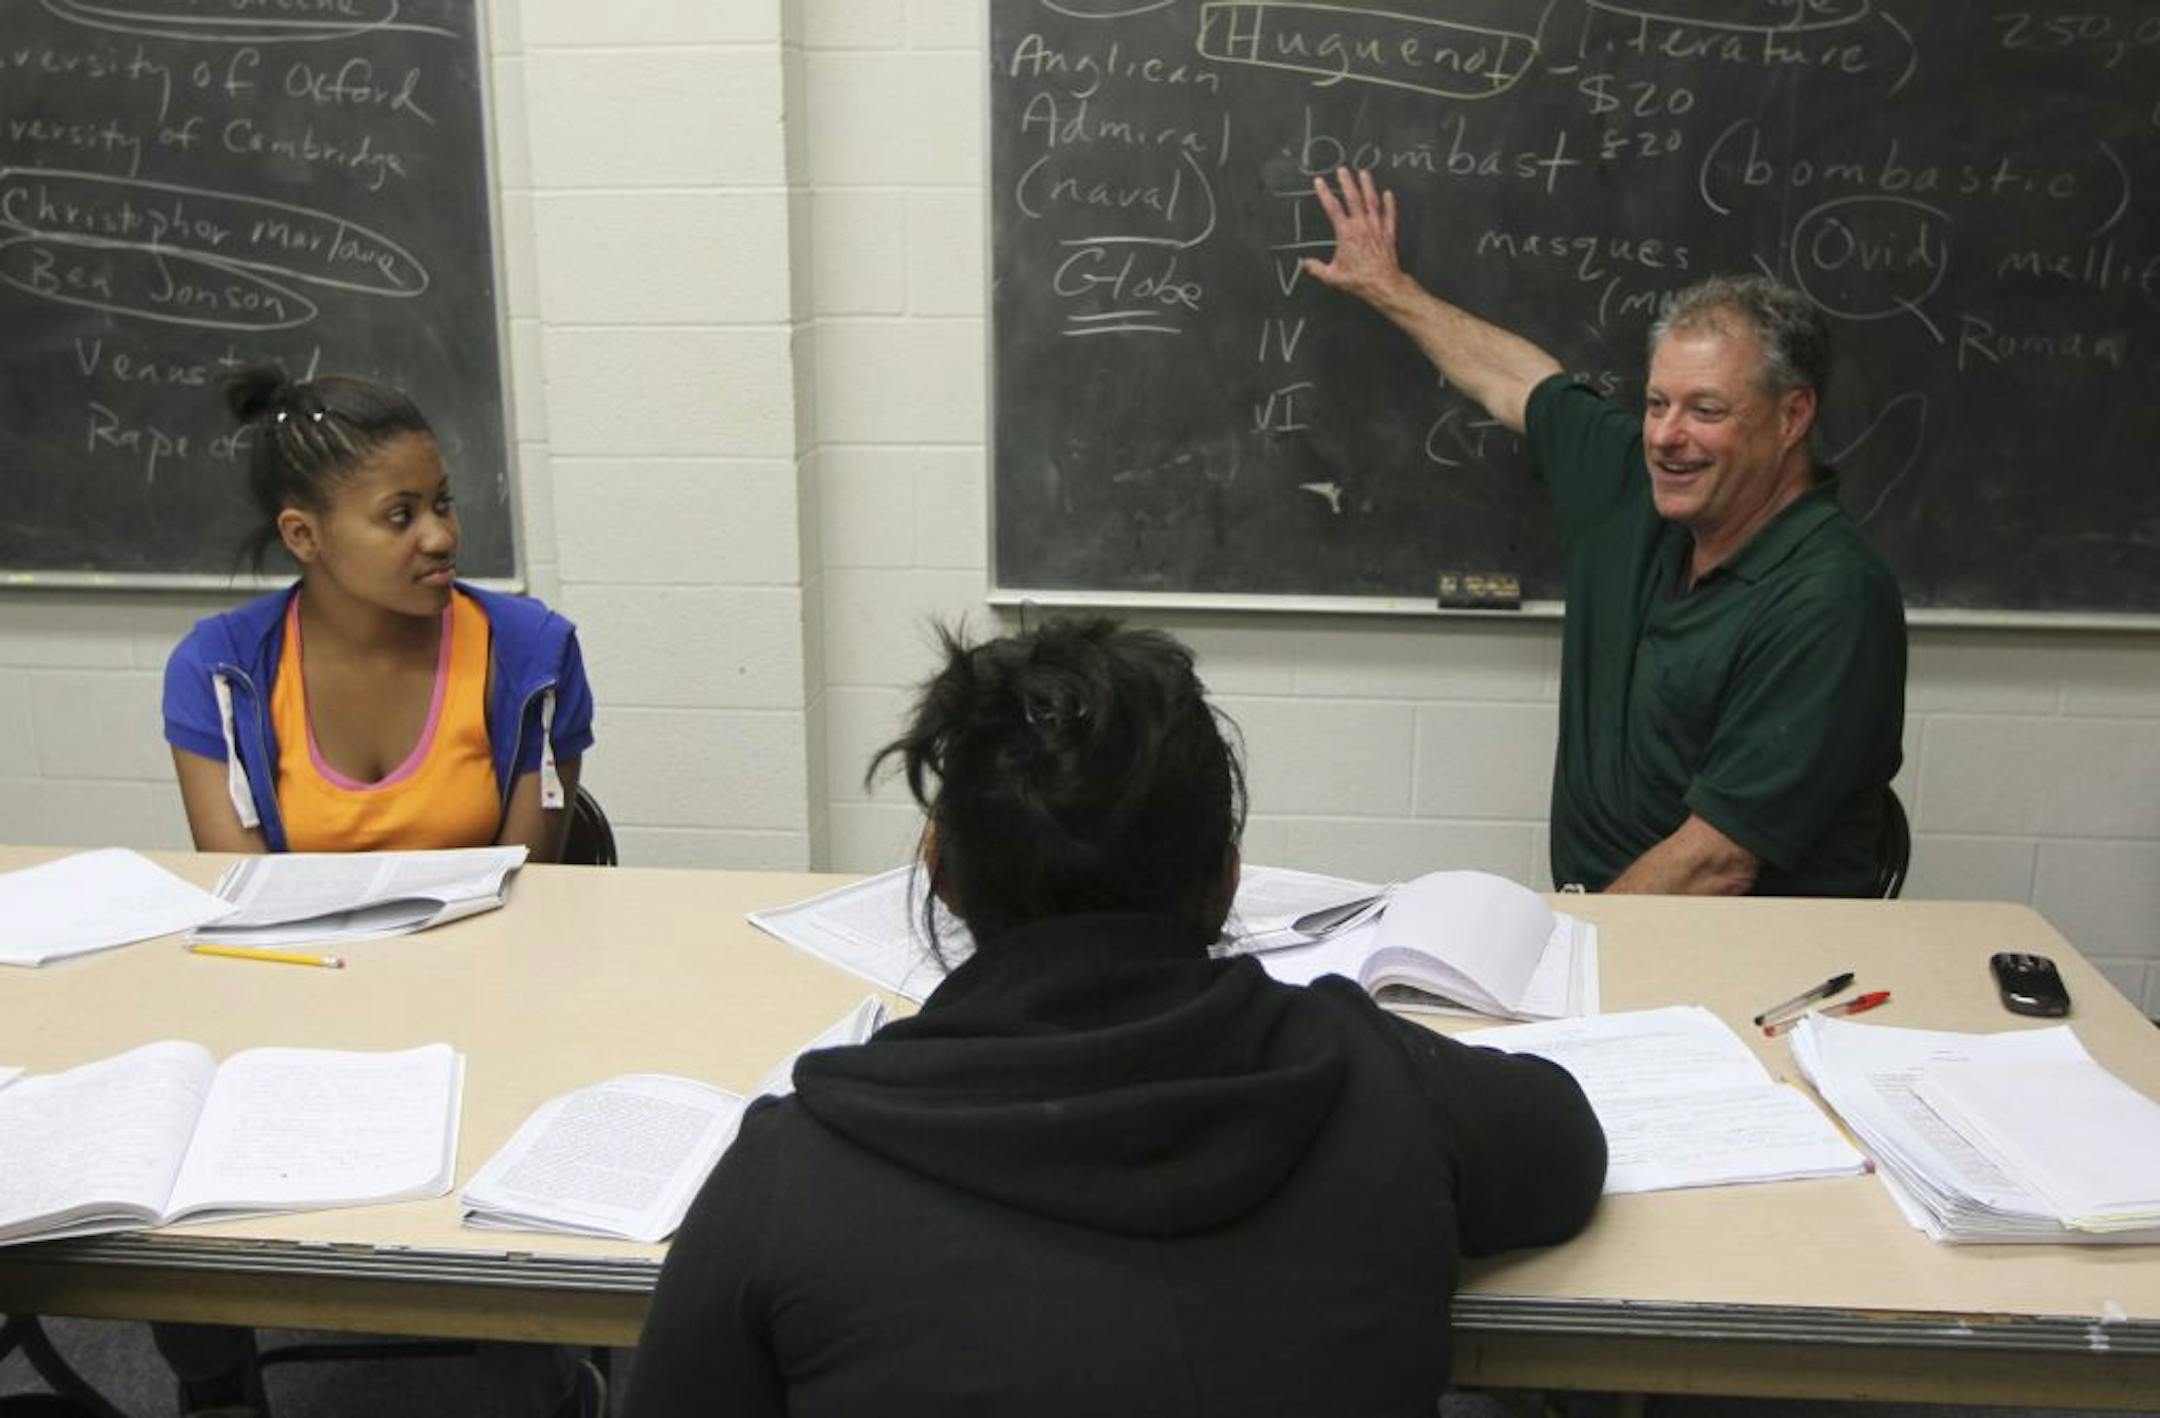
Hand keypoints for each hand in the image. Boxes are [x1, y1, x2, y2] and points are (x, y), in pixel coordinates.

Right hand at [1301, 167, 1405, 304]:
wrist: (1382, 284)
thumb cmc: (1359, 280)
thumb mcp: (1332, 276)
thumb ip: (1317, 268)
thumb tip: (1305, 264)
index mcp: (1346, 233)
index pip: (1333, 208)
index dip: (1324, 193)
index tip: (1319, 182)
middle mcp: (1362, 226)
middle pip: (1353, 199)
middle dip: (1347, 182)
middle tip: (1342, 170)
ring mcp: (1376, 228)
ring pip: (1372, 202)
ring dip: (1368, 186)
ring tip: (1364, 173)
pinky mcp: (1388, 234)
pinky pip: (1389, 215)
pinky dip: (1389, 204)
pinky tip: (1388, 194)